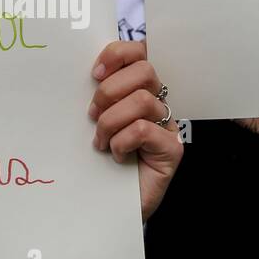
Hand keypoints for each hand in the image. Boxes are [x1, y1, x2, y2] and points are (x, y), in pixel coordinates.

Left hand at [87, 39, 182, 222]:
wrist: (110, 206)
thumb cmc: (100, 161)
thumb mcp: (94, 122)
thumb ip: (96, 97)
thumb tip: (85, 76)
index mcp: (140, 90)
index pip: (139, 52)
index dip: (117, 54)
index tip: (94, 74)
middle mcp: (159, 103)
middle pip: (145, 70)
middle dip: (110, 90)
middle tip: (92, 114)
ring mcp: (169, 126)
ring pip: (142, 100)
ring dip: (111, 121)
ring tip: (101, 141)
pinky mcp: (173, 150)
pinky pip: (143, 130)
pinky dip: (121, 142)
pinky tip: (117, 157)